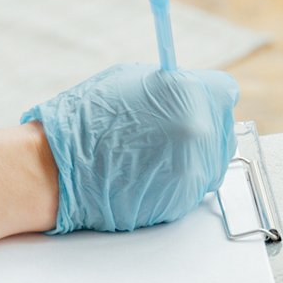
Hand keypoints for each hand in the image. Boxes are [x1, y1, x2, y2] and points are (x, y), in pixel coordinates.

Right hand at [21, 62, 238, 233]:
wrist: (58, 169)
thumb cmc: (84, 122)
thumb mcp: (129, 81)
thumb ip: (171, 86)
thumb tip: (189, 90)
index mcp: (188, 96)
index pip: (224, 92)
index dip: (208, 96)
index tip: (198, 101)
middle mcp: (199, 133)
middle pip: (224, 128)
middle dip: (204, 126)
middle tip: (172, 129)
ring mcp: (193, 170)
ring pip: (212, 160)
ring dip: (194, 155)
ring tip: (155, 152)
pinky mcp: (182, 201)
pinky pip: (193, 185)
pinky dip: (176, 179)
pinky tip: (148, 172)